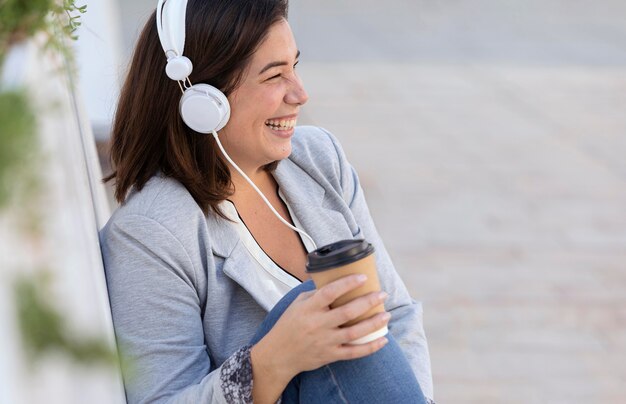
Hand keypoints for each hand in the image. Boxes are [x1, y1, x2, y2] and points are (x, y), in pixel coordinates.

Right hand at [254, 274, 390, 379]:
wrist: (278, 355)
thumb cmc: (289, 325)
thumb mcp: (298, 304)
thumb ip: (316, 294)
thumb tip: (337, 281)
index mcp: (309, 308)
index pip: (329, 293)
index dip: (347, 284)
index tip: (363, 277)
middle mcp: (317, 324)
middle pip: (347, 312)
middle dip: (368, 302)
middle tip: (382, 294)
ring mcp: (325, 341)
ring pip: (354, 332)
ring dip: (373, 323)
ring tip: (386, 314)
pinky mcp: (330, 355)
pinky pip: (354, 352)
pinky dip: (370, 347)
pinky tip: (383, 339)